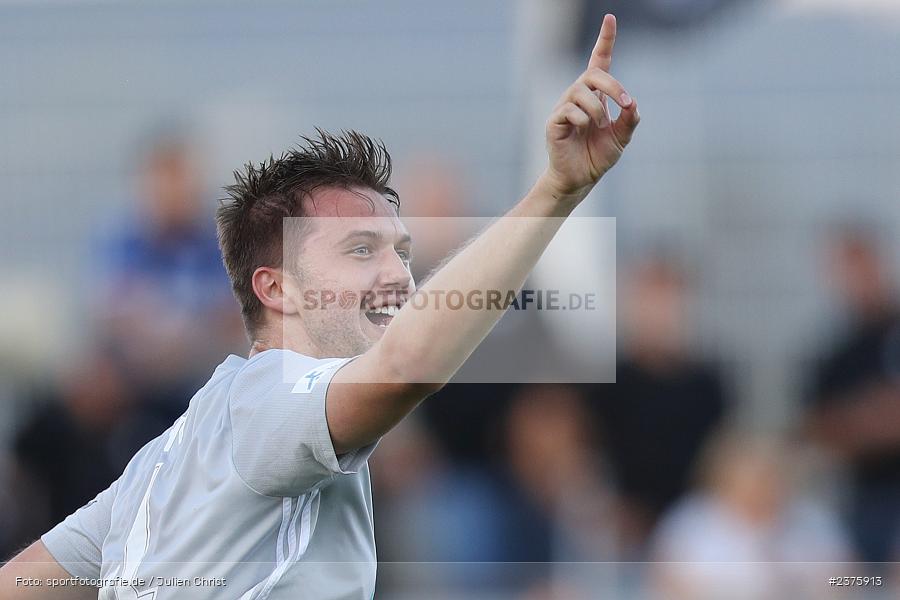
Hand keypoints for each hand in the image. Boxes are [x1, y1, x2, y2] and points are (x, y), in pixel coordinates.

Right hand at [541, 14, 639, 197]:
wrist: (581, 179)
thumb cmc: (598, 156)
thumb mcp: (622, 137)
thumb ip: (630, 120)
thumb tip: (632, 104)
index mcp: (595, 95)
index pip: (598, 61)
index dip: (605, 40)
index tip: (610, 18)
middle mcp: (578, 96)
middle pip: (593, 74)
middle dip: (613, 86)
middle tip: (625, 103)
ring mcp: (564, 108)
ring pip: (581, 91)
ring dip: (598, 109)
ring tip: (601, 126)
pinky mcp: (554, 122)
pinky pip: (569, 110)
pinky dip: (583, 119)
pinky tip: (584, 130)